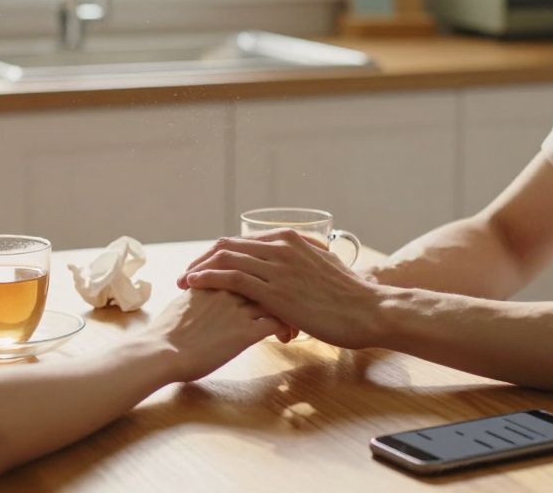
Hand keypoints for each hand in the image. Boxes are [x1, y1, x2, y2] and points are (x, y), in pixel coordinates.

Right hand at [144, 288, 284, 382]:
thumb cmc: (166, 332)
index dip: (264, 277)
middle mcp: (229, 288)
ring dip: (289, 311)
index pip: (249, 266)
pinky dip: (286, 328)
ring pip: (277, 301)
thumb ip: (200, 293)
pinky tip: (288, 336)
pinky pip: (276, 323)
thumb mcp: (183, 302)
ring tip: (293, 322)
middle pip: (267, 279)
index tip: (272, 288)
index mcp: (214, 278)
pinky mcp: (244, 332)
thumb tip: (203, 293)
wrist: (161, 352)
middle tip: (290, 303)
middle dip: (282, 291)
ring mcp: (238, 309)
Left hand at [176, 229, 388, 348]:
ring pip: (225, 258)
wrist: (369, 312)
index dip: (221, 253)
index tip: (207, 266)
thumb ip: (310, 268)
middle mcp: (281, 246)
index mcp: (292, 240)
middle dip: (203, 259)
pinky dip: (207, 278)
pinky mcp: (274, 288)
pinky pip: (231, 277)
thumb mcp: (328, 272)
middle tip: (187, 274)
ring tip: (183, 281)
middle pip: (228, 245)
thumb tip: (308, 272)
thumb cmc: (353, 299)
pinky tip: (193, 285)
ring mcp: (277, 266)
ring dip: (199, 269)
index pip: (244, 241)